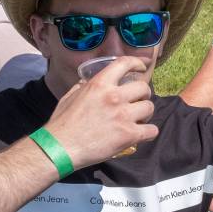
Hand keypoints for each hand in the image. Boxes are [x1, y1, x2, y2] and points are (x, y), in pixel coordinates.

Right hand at [43, 56, 157, 169]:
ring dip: (146, 113)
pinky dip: (148, 132)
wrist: (60, 148)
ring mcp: (123, 116)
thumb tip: (88, 82)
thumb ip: (83, 86)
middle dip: (143, 94)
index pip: (124, 64)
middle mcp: (114, 96)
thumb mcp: (70, 96)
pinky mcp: (129, 135)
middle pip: (143, 87)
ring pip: (150, 107)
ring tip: (139, 119)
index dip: (137, 63)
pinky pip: (152, 130)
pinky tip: (141, 134)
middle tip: (137, 101)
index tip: (141, 67)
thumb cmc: (62, 123)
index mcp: (99, 84)